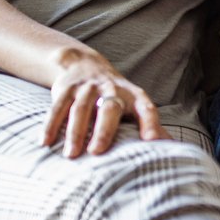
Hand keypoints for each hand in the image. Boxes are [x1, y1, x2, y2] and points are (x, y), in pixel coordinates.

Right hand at [43, 51, 162, 158]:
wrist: (83, 64)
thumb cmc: (116, 96)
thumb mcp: (134, 106)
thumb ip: (150, 126)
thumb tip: (174, 150)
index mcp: (134, 96)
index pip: (146, 108)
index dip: (150, 123)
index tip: (152, 141)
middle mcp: (112, 89)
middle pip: (109, 108)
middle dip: (104, 130)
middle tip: (97, 152)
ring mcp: (87, 88)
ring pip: (80, 109)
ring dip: (75, 132)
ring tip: (71, 155)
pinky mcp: (66, 88)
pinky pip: (57, 107)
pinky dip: (50, 125)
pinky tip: (45, 143)